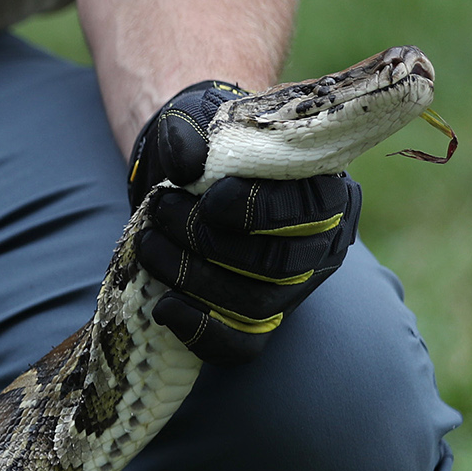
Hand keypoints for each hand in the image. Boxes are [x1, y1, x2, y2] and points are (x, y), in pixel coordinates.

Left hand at [128, 81, 360, 365]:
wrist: (185, 177)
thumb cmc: (204, 148)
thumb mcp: (197, 123)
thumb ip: (191, 133)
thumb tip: (187, 164)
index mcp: (324, 191)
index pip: (311, 212)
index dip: (257, 209)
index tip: (210, 195)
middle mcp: (319, 247)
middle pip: (278, 265)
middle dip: (207, 242)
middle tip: (161, 210)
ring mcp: (291, 291)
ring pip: (253, 306)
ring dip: (191, 277)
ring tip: (147, 243)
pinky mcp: (258, 324)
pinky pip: (239, 347)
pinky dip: (199, 331)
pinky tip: (163, 306)